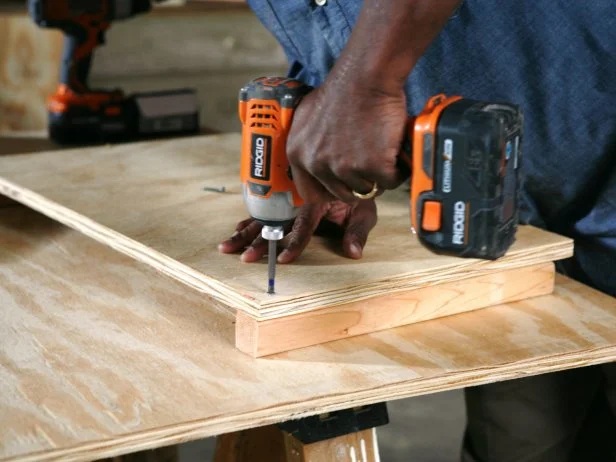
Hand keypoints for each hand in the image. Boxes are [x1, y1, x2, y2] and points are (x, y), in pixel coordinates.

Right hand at [218, 200, 376, 263]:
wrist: (348, 165)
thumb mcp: (364, 210)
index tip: (284, 259)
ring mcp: (288, 199)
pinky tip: (237, 229)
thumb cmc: (357, 192)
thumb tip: (354, 253)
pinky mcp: (284, 199)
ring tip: (227, 247)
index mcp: (316, 202)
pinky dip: (249, 220)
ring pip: (263, 217)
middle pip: (274, 223)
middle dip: (257, 242)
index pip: (303, 226)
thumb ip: (357, 232)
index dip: (294, 244)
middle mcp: (298, 200)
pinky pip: (263, 209)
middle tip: (244, 257)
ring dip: (245, 232)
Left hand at [286, 72, 408, 203]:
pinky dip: (398, 170)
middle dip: (358, 183)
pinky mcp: (373, 167)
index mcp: (298, 154)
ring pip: (367, 189)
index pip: (310, 193)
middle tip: (371, 166)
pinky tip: (397, 152)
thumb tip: (314, 159)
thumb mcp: (307, 116)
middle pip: (343, 194)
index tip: (343, 185)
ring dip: (379, 176)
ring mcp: (345, 168)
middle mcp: (317, 164)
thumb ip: (308, 143)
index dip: (329, 190)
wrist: (366, 76)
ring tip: (384, 153)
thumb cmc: (342, 89)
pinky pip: (390, 181)